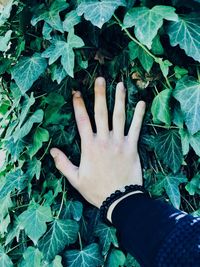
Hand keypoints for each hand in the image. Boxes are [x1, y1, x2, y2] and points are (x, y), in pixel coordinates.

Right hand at [50, 77, 145, 208]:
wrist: (119, 200)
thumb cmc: (96, 190)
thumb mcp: (75, 179)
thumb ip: (63, 164)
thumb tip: (52, 150)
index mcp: (89, 146)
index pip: (82, 121)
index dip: (78, 105)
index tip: (76, 92)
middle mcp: (104, 140)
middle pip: (101, 113)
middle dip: (100, 94)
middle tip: (100, 79)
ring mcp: (119, 142)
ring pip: (119, 116)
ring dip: (119, 100)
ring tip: (120, 85)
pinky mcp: (132, 147)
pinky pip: (136, 128)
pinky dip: (139, 115)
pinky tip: (141, 103)